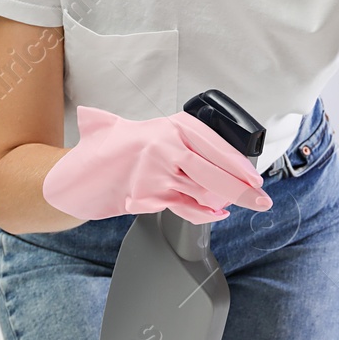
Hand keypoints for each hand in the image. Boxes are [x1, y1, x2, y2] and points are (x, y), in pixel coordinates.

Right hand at [42, 105, 271, 224]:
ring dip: (228, 200)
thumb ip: (176, 138)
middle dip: (243, 187)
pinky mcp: (148, 195)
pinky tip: (216, 213)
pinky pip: (184, 206)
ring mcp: (156, 171)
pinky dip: (203, 212)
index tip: (255, 177)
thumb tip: (218, 155)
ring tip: (247, 204)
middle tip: (263, 199)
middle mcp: (165, 145)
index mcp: (171, 126)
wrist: (75, 174)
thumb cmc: (112, 151)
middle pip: (215, 171)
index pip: (216, 145)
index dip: (239, 165)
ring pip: (203, 190)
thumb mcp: (150, 131)